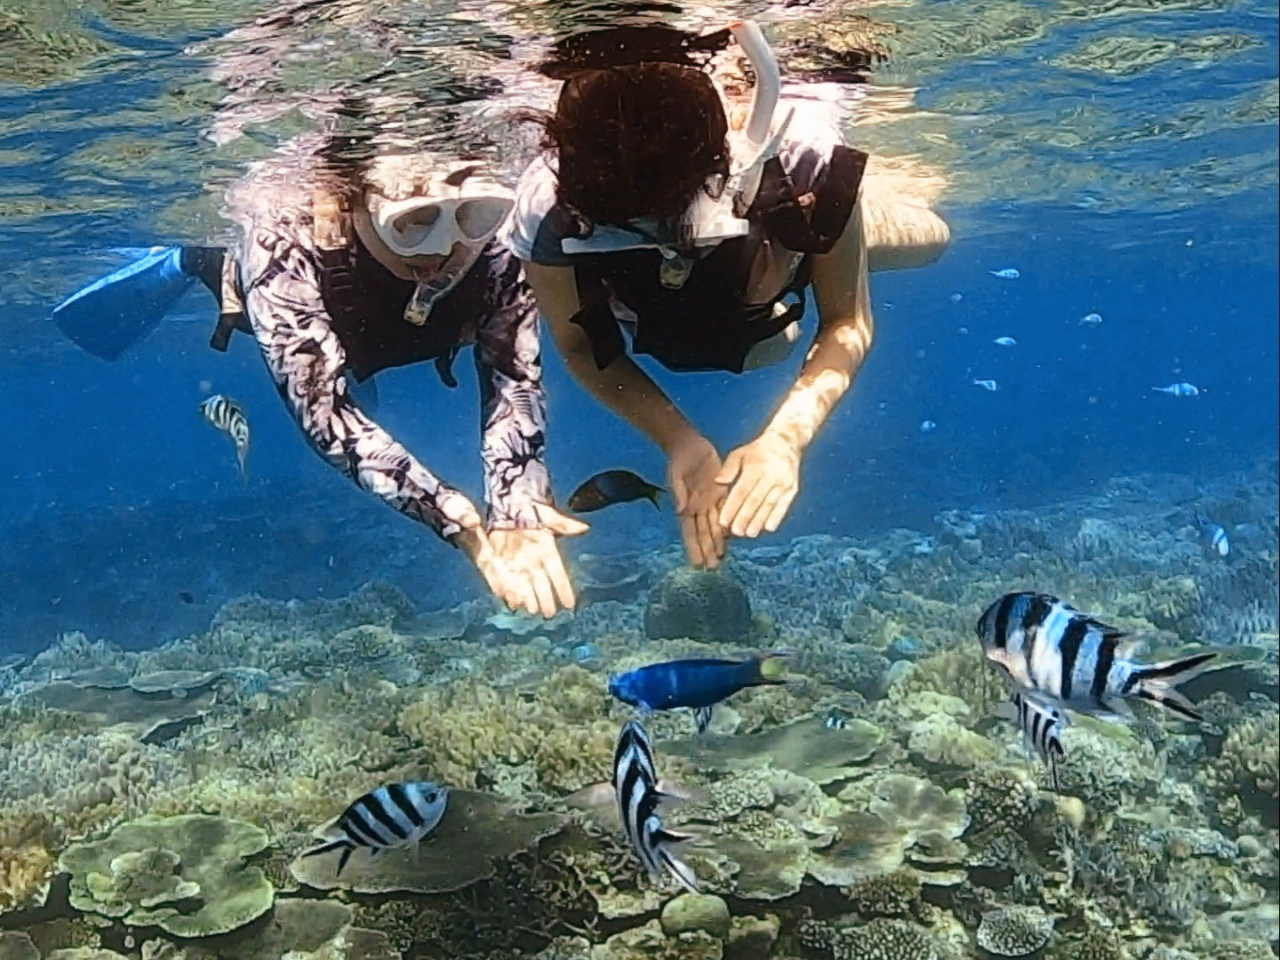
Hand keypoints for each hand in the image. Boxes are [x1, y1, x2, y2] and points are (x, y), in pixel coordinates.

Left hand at [488, 504, 587, 617]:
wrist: (510, 505)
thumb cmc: (531, 510)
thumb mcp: (548, 516)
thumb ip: (564, 525)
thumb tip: (585, 528)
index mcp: (547, 551)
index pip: (558, 573)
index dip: (564, 588)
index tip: (570, 604)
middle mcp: (534, 561)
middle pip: (541, 583)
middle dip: (545, 598)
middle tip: (549, 613)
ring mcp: (518, 563)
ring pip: (525, 585)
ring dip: (529, 598)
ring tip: (532, 611)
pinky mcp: (501, 562)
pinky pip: (506, 580)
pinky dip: (509, 590)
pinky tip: (512, 602)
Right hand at [666, 434, 726, 568]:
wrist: (688, 444)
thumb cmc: (679, 459)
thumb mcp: (676, 473)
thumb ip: (679, 491)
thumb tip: (681, 510)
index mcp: (686, 505)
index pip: (690, 531)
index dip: (694, 547)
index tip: (697, 563)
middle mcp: (697, 507)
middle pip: (703, 533)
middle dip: (706, 550)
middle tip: (712, 568)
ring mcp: (708, 501)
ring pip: (714, 527)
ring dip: (717, 542)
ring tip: (720, 559)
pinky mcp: (718, 493)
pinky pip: (724, 512)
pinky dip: (727, 525)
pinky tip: (732, 537)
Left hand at [716, 432, 801, 537]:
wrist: (786, 442)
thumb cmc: (757, 451)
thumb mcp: (740, 453)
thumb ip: (729, 468)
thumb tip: (718, 482)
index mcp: (755, 466)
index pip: (741, 491)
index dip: (732, 508)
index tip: (724, 521)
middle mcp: (771, 475)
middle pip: (755, 501)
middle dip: (744, 518)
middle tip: (735, 532)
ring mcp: (784, 483)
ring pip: (769, 505)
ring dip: (759, 521)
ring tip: (749, 533)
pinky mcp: (793, 489)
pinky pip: (784, 506)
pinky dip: (776, 518)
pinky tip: (767, 528)